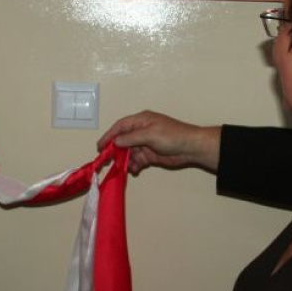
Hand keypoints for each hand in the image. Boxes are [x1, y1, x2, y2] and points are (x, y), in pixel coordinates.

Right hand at [97, 111, 220, 174]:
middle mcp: (142, 131)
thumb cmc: (173, 135)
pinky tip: (135, 170)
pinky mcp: (150, 154)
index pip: (120, 127)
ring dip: (126, 160)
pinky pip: (137, 160)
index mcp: (141, 120)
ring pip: (129, 152)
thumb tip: (116, 141)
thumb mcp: (150, 134)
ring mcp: (146, 143)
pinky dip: (135, 165)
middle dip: (115, 150)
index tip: (100, 146)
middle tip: (107, 161)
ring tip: (125, 168)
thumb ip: (131, 138)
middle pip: (123, 140)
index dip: (109, 136)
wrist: (191, 148)